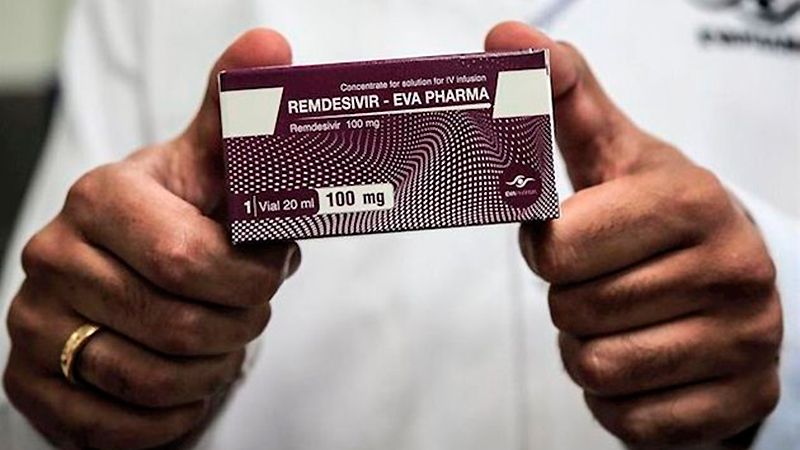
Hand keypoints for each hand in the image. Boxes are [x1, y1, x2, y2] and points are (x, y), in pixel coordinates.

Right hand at [3, 29, 298, 449]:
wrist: (125, 269)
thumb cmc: (181, 217)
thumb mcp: (211, 166)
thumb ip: (237, 114)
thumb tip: (271, 47)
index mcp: (102, 198)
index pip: (190, 261)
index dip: (249, 280)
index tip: (268, 271)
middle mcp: (53, 256)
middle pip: (178, 324)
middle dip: (237, 326)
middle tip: (248, 310)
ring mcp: (33, 322)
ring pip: (150, 380)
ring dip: (207, 370)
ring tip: (218, 342)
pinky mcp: (28, 381)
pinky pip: (113, 427)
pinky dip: (168, 417)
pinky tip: (184, 384)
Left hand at [487, 23, 781, 446]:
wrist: (734, 279)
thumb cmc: (655, 216)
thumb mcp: (615, 152)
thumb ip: (560, 97)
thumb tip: (503, 39)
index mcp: (689, 200)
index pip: (559, 248)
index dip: (545, 249)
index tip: (563, 238)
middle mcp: (733, 269)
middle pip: (574, 311)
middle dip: (569, 299)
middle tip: (599, 280)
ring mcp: (744, 342)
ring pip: (594, 368)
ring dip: (588, 346)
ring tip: (622, 316)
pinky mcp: (737, 401)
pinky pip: (627, 420)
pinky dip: (617, 395)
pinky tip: (643, 359)